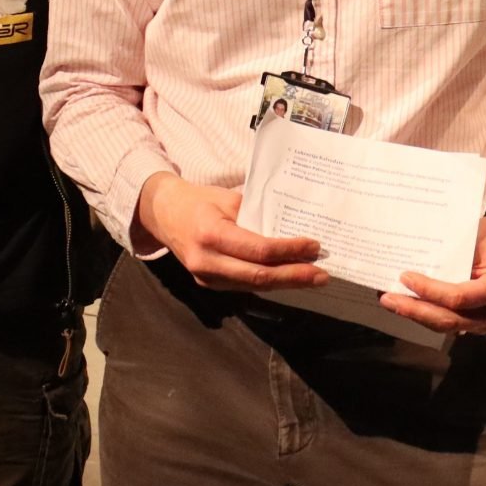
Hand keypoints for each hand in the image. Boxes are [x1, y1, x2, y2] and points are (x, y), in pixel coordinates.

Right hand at [134, 172, 328, 292]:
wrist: (164, 214)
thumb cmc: (199, 200)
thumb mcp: (228, 199)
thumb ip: (257, 216)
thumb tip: (292, 230)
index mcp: (210, 234)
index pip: (258, 250)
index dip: (289, 251)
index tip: (314, 246)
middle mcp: (206, 261)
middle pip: (258, 276)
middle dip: (294, 276)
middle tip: (322, 275)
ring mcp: (206, 278)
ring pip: (253, 286)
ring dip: (286, 282)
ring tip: (312, 278)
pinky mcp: (209, 285)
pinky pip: (245, 286)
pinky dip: (269, 282)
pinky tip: (289, 277)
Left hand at [383, 202, 485, 335]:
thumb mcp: (474, 238)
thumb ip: (450, 258)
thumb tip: (412, 266)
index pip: (459, 297)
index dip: (429, 291)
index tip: (405, 278)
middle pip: (451, 319)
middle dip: (416, 311)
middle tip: (389, 299)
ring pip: (449, 325)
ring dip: (419, 315)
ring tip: (393, 303)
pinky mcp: (481, 321)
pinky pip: (452, 322)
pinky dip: (430, 314)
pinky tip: (410, 305)